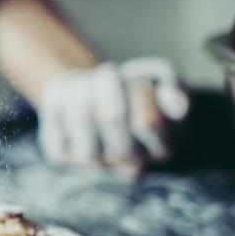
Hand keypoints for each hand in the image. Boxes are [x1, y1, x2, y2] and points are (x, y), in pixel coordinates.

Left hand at [37, 58, 189, 169]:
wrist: (95, 90)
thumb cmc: (134, 85)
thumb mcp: (161, 78)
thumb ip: (175, 87)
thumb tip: (178, 105)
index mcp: (163, 147)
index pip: (147, 121)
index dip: (137, 91)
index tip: (135, 78)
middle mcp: (129, 164)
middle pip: (112, 117)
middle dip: (107, 84)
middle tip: (108, 70)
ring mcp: (95, 165)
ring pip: (82, 118)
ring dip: (83, 87)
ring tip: (87, 79)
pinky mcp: (62, 157)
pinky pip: (56, 121)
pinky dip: (60, 97)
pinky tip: (70, 95)